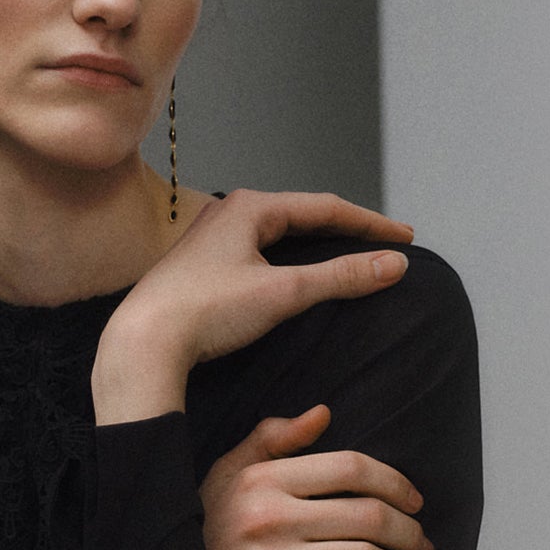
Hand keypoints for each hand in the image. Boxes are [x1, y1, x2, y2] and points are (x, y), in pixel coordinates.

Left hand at [94, 191, 413, 422]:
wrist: (143, 342)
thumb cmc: (206, 312)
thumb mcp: (284, 292)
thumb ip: (342, 277)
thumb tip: (395, 264)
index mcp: (250, 207)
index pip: (326, 207)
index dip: (370, 224)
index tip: (406, 238)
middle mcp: (230, 214)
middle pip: (304, 216)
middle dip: (346, 230)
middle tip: (385, 246)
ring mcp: (214, 240)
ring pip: (280, 235)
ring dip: (318, 246)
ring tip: (351, 258)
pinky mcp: (205, 267)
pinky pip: (261, 253)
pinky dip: (292, 261)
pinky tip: (299, 278)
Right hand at [199, 404, 434, 549]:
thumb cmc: (211, 524)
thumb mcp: (231, 470)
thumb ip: (275, 438)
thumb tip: (324, 413)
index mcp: (266, 478)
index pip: (351, 469)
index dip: (395, 483)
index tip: (415, 501)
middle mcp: (269, 517)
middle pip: (368, 518)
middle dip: (409, 533)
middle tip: (423, 544)